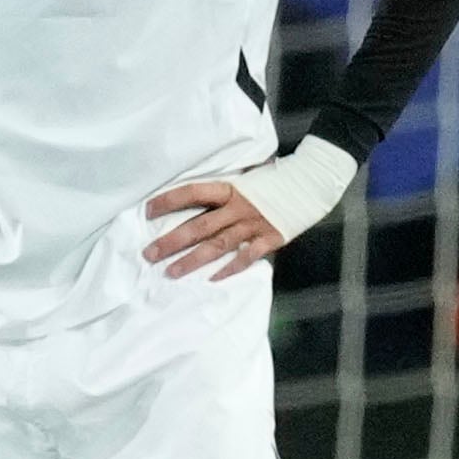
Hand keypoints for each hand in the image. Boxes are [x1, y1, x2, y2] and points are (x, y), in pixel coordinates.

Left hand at [143, 178, 287, 281]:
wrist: (311, 182)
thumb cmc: (272, 180)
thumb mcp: (244, 179)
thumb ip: (222, 190)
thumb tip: (190, 195)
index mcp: (229, 189)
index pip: (192, 192)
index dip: (169, 201)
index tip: (147, 211)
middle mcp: (239, 208)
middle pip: (199, 226)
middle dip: (171, 241)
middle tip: (148, 254)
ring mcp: (254, 225)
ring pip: (218, 245)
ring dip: (192, 260)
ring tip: (170, 272)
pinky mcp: (271, 238)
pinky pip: (247, 257)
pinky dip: (230, 269)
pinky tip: (212, 280)